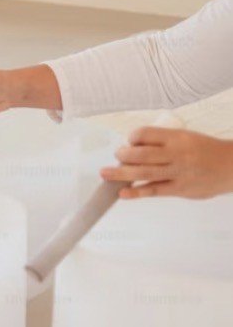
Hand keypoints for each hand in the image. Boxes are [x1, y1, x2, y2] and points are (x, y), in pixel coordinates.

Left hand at [102, 127, 232, 199]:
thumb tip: (134, 148)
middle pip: (141, 154)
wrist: (232, 166)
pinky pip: (154, 190)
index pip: (145, 134)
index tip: (129, 142)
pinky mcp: (180, 189)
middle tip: (117, 156)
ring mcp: (178, 172)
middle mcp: (176, 154)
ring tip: (105, 174)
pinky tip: (122, 192)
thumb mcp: (185, 137)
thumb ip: (163, 142)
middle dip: (123, 155)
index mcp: (177, 137)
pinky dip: (136, 192)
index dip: (132, 138)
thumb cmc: (205, 150)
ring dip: (121, 173)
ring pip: (144, 172)